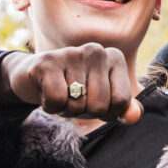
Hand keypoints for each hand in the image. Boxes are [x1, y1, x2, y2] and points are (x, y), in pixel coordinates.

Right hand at [0, 44, 141, 123]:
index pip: (121, 102)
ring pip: (77, 106)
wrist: (33, 78)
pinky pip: (56, 101)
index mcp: (114, 57)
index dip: (107, 113)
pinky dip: (49, 106)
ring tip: (61, 92)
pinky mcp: (47, 61)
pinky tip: (46, 91)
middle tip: (73, 98)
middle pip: (99, 106)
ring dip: (65, 109)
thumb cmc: (74, 90)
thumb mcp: (102, 100)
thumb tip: (134, 117)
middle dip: (84, 112)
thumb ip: (122, 108)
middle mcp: (96, 50)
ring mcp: (71, 53)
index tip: (94, 101)